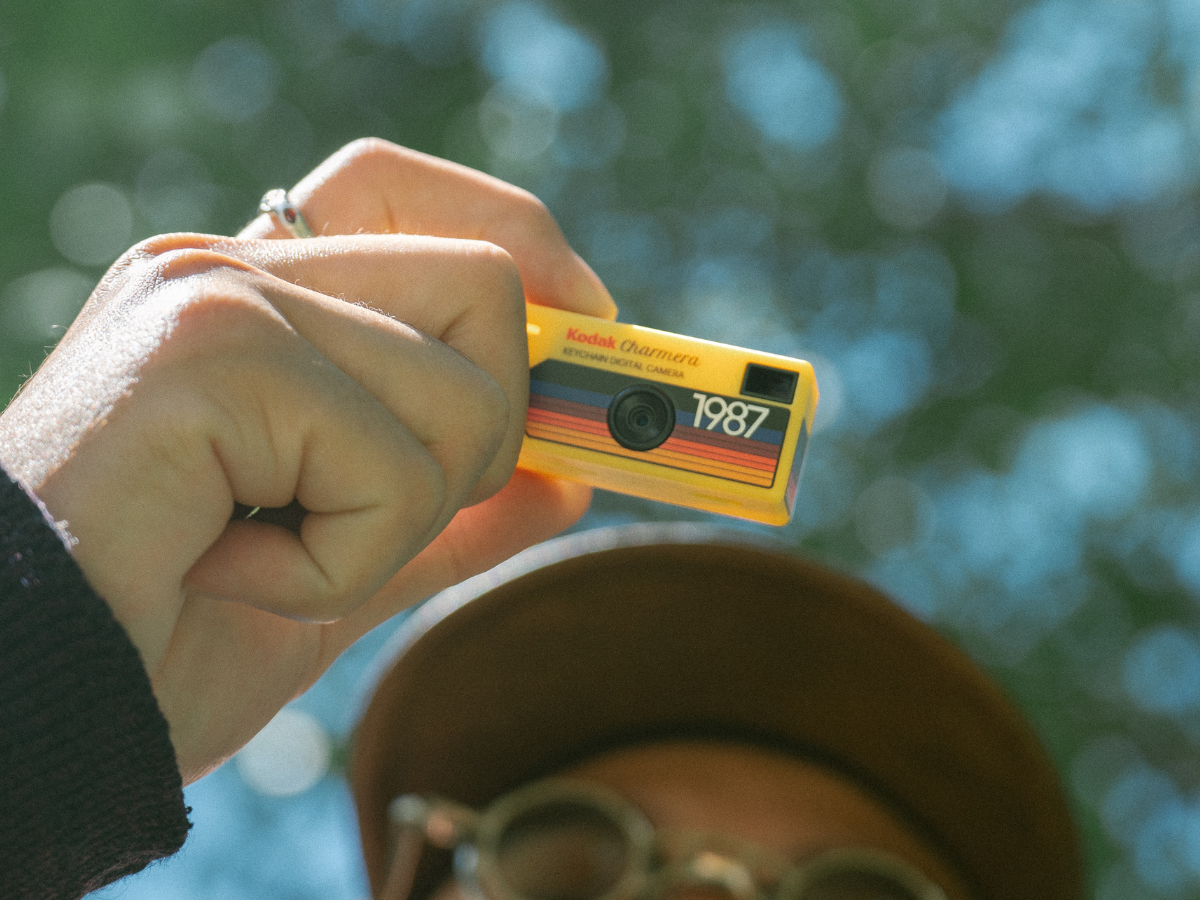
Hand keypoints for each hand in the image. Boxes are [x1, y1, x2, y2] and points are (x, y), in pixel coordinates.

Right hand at [0, 139, 615, 783]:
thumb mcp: (344, 568)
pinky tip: (230, 574)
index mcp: (252, 292)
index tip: (585, 329)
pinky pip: (389, 468)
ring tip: (274, 555)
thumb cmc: (159, 636)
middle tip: (375, 516)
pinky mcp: (207, 358)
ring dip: (399, 522)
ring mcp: (214, 299)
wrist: (28, 717)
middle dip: (486, 434)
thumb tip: (569, 477)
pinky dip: (340, 564)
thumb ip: (451, 513)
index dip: (524, 246)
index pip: (409, 187)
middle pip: (486, 283)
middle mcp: (228, 267)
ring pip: (461, 391)